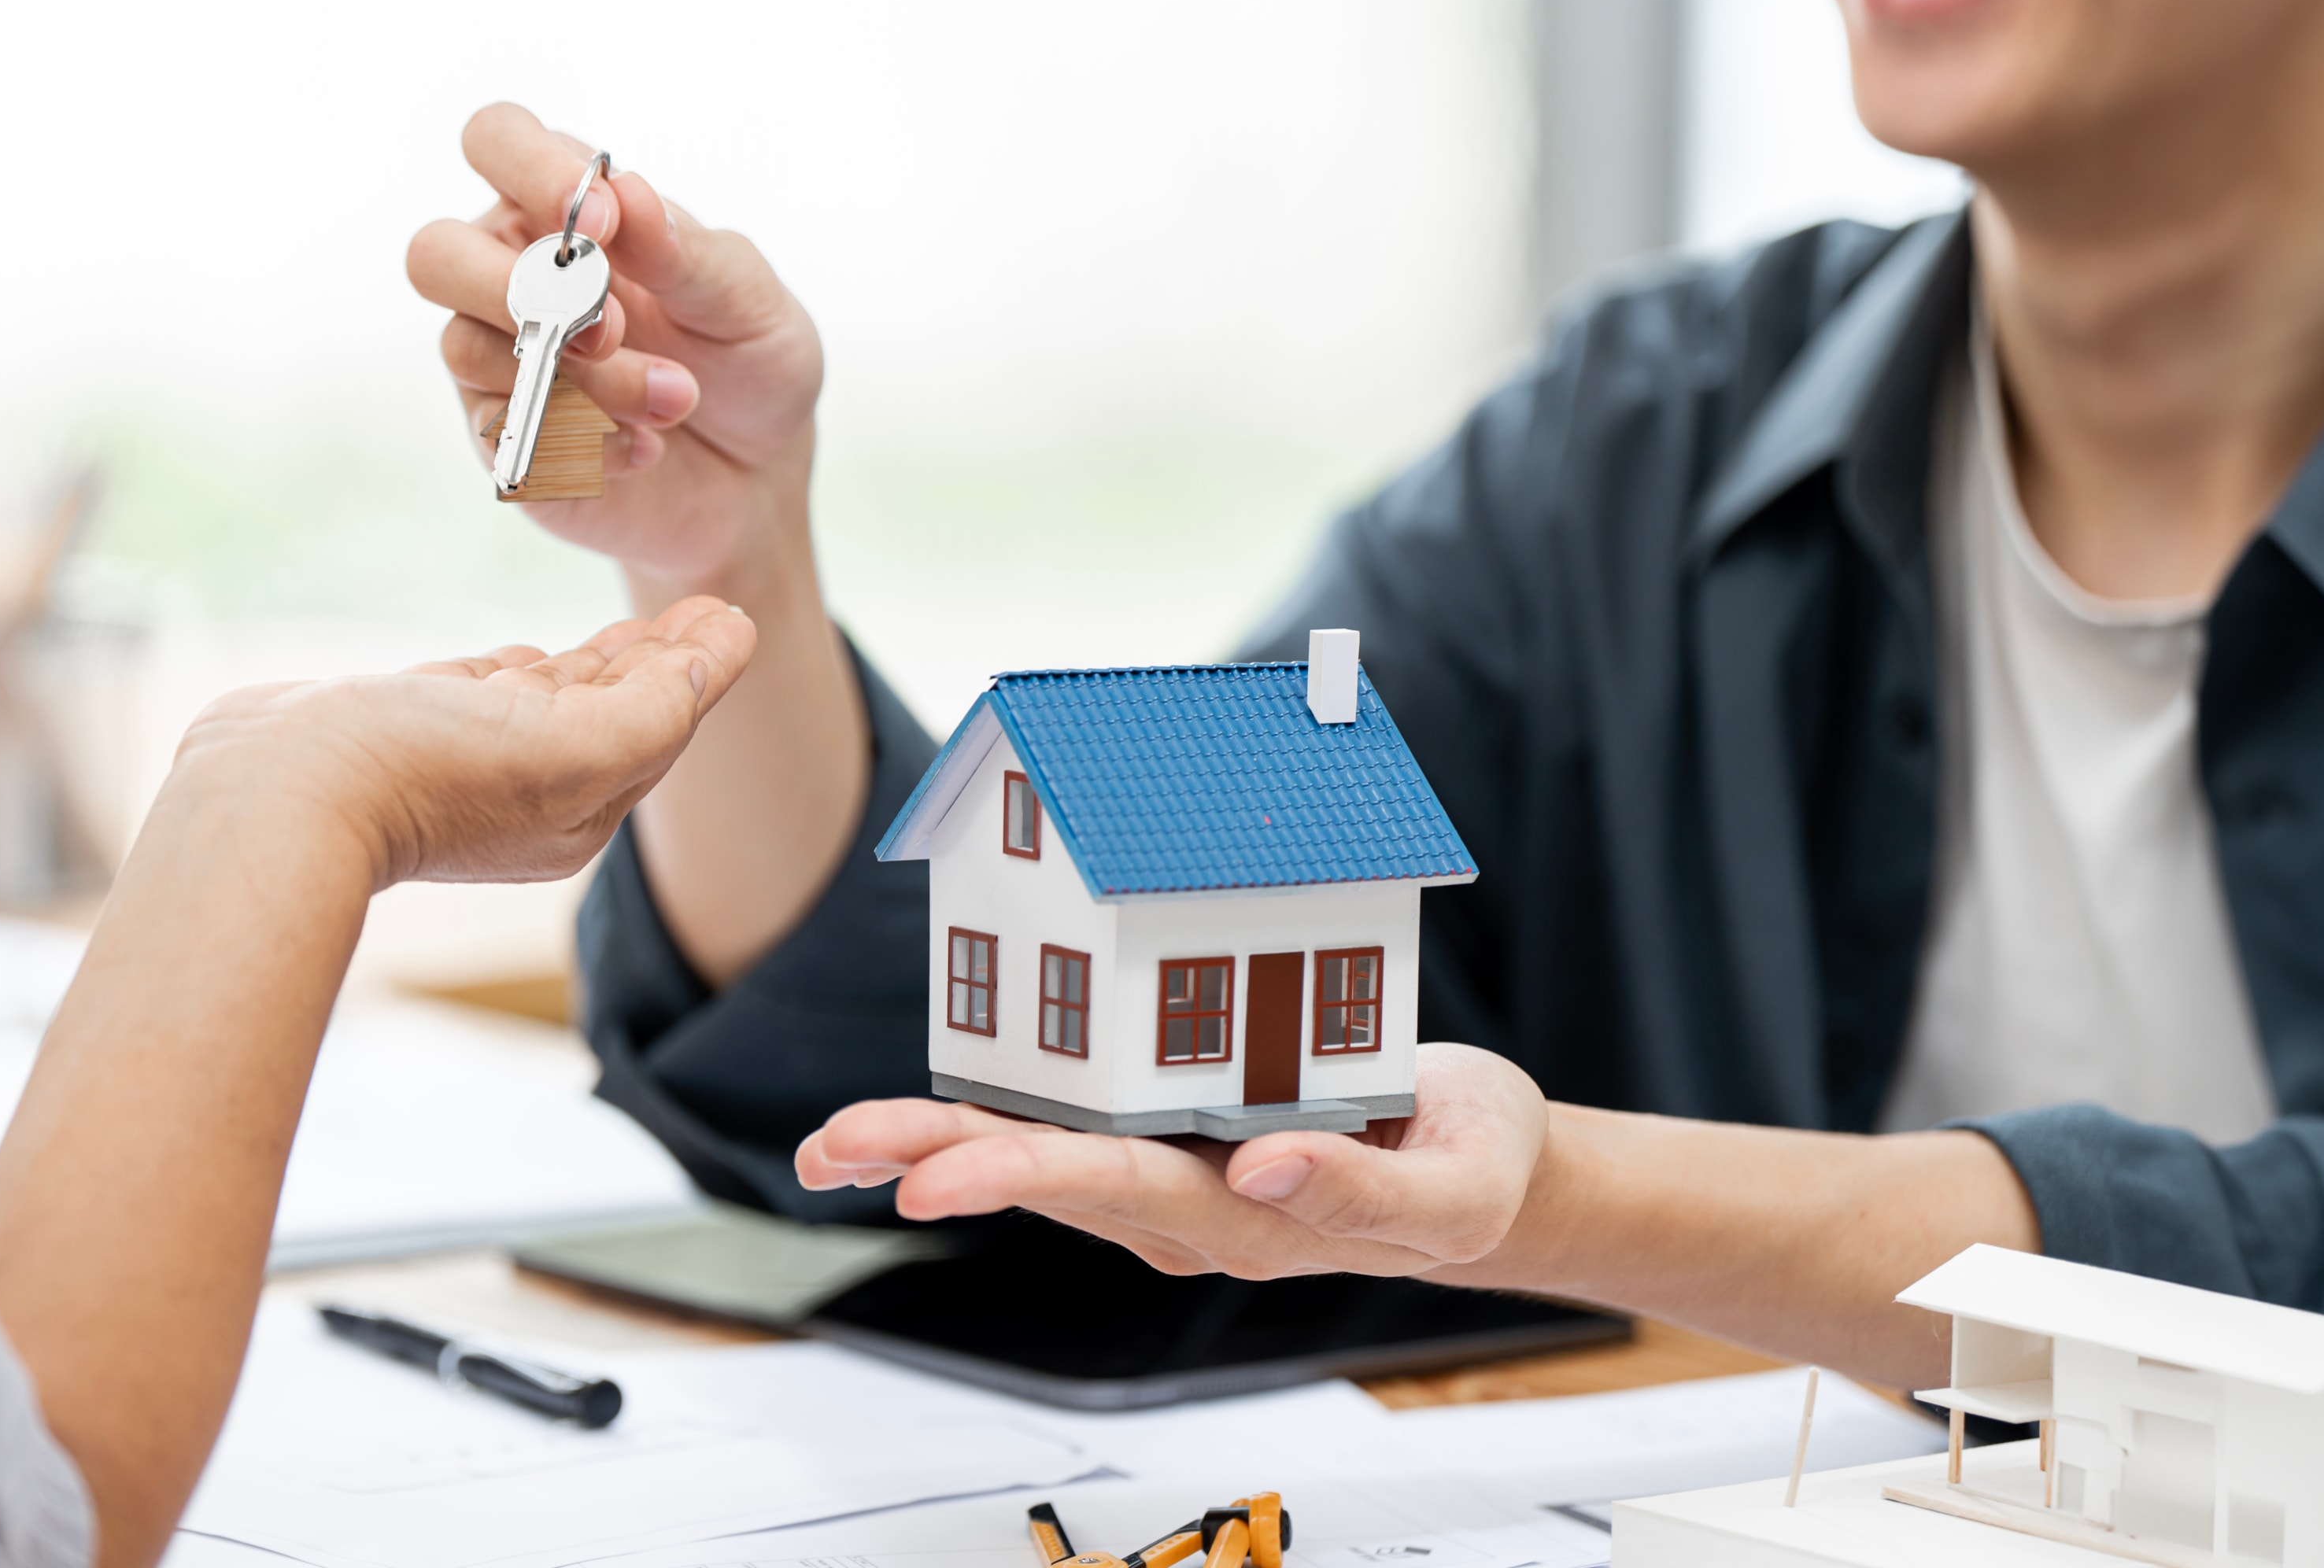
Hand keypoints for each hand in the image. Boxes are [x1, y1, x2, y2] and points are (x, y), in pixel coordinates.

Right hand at [170, 595, 758, 890]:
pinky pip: (478, 699)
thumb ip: (656, 709)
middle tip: (702, 611)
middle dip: (660, 663)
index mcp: (580, 808)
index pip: (663, 724)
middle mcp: (527, 792)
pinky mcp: (401, 730)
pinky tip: (528, 658)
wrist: (274, 798)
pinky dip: (514, 675)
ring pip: (551, 703)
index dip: (701, 666)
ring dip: (596, 666)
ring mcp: (461, 760)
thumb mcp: (573, 747)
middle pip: (617, 714)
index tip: (730, 611)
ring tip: (635, 633)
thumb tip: (716, 660)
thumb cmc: (427, 772)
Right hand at [405, 104, 824, 587]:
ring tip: (674, 400)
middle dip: (515, 289)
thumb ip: (683, 250)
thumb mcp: (746, 299)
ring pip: (470, 350)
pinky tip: (647, 448)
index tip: (603, 223)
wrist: (756, 474)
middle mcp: (511, 272)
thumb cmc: (746, 362)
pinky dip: (587, 442)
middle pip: (434, 253)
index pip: (498, 141)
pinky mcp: (503, 437)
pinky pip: (503, 433)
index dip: (531, 168)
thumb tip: (625, 190)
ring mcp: (497, 357)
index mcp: (563, 208)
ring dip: (586, 381)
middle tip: (611, 330)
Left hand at [794, 1044, 1552, 1281]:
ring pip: (1038, 1154)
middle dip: (934, 1160)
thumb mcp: (1454, 1189)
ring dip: (935, 1143)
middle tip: (837, 1149)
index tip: (934, 1181)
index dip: (1018, 1180)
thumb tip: (1263, 1167)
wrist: (1485, 1161)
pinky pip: (1070, 1119)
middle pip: (1044, 1178)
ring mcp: (1172, 1171)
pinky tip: (929, 1104)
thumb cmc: (1473, 1172)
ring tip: (838, 1142)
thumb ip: (1365, 1190)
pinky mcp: (1173, 1129)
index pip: (1113, 1191)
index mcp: (1246, 1217)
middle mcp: (1187, 1202)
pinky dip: (993, 1109)